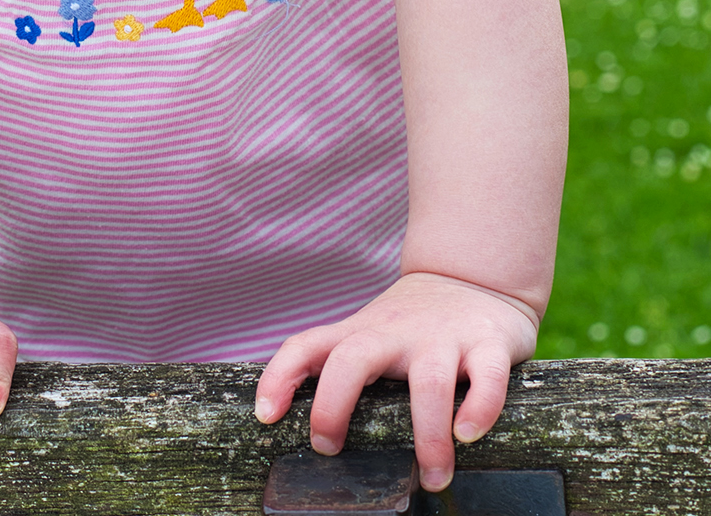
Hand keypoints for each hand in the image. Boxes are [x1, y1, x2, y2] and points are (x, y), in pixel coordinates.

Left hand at [253, 272, 539, 492]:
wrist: (474, 277)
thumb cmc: (413, 325)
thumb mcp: (370, 336)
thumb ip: (342, 370)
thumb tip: (312, 436)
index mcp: (362, 333)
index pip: (307, 345)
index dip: (279, 376)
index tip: (265, 416)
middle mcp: (397, 332)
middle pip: (354, 358)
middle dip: (333, 403)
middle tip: (328, 449)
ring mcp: (443, 337)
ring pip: (429, 381)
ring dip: (429, 435)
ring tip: (432, 476)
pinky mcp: (488, 344)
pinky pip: (487, 378)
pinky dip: (479, 409)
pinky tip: (468, 434)